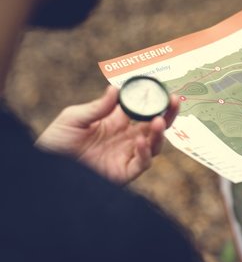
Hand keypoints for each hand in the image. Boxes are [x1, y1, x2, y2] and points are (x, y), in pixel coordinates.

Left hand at [36, 86, 179, 184]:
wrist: (46, 167)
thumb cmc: (56, 141)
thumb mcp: (74, 119)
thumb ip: (98, 107)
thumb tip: (115, 88)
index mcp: (117, 123)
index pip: (143, 110)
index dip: (155, 100)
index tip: (163, 89)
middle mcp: (126, 139)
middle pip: (155, 126)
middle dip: (168, 114)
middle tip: (175, 100)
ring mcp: (126, 156)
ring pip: (154, 145)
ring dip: (160, 133)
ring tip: (159, 121)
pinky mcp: (123, 173)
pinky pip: (141, 164)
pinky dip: (145, 153)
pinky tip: (141, 141)